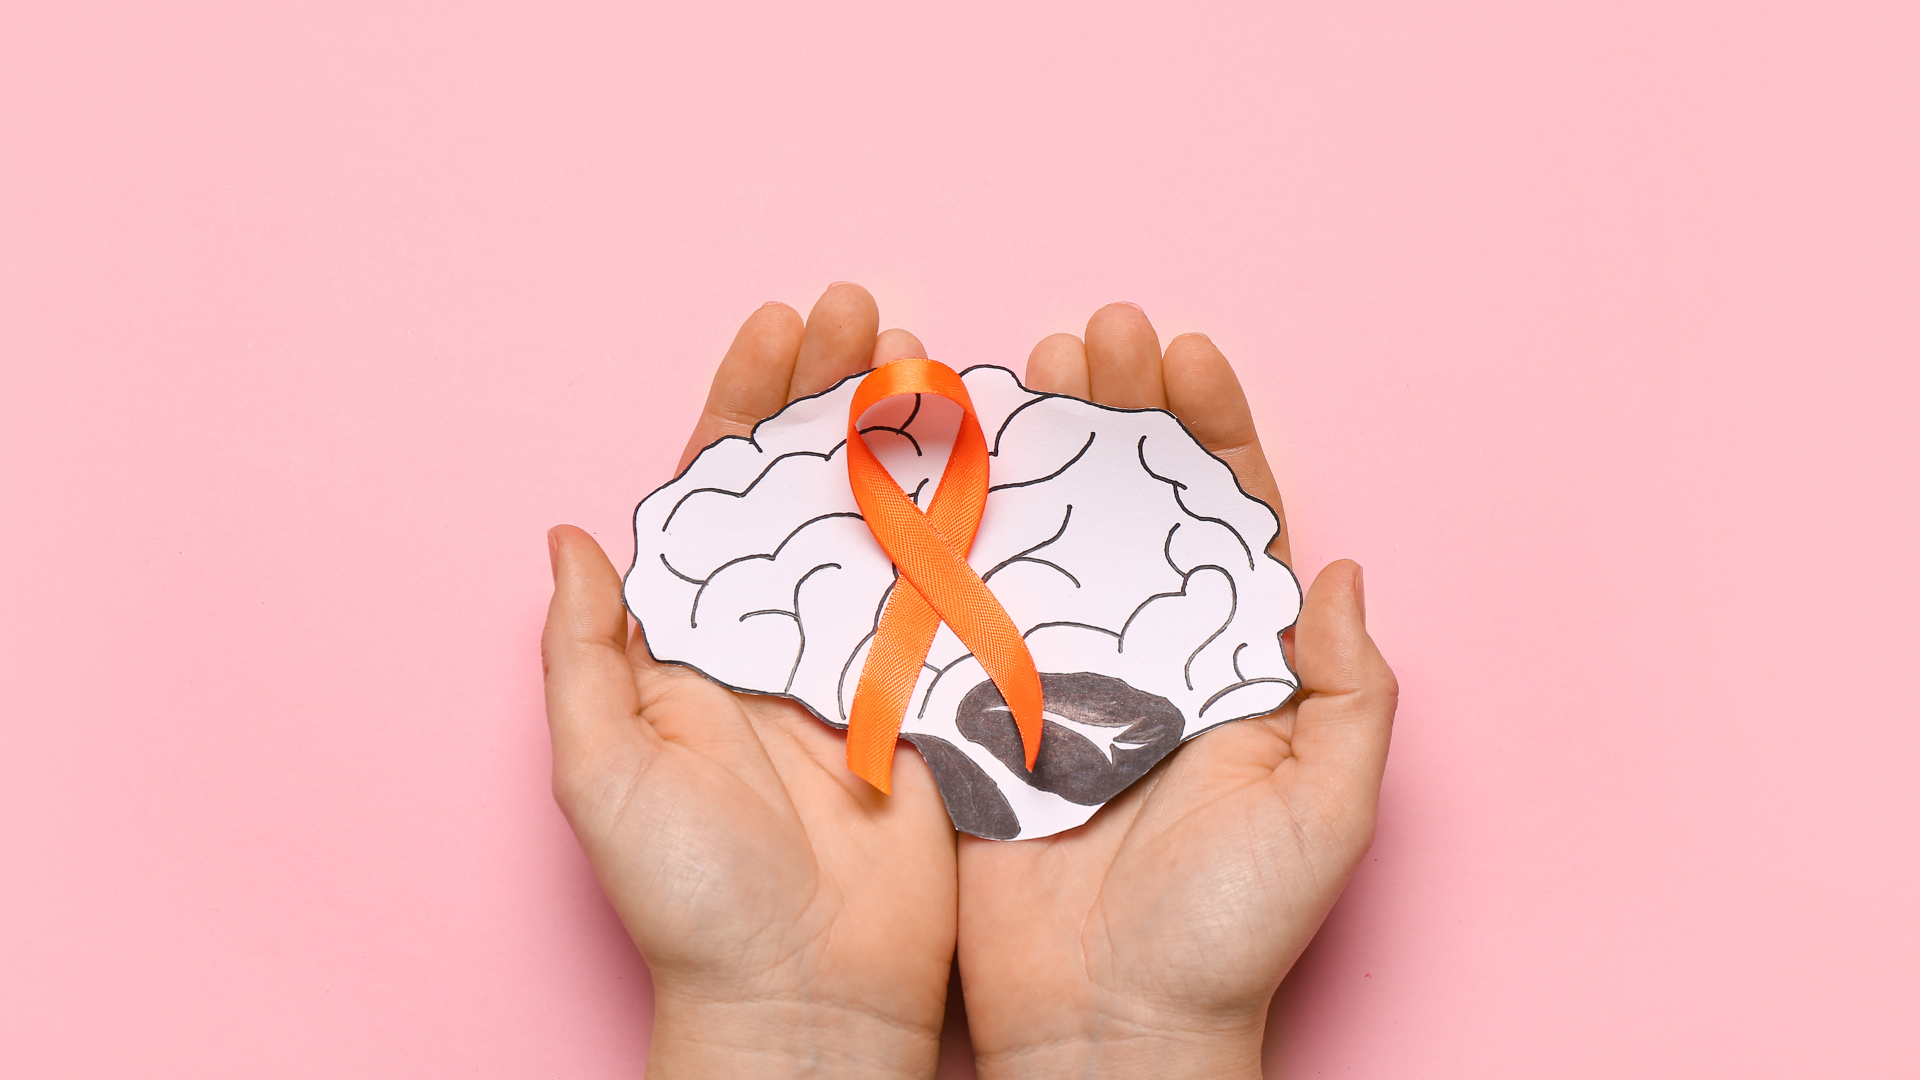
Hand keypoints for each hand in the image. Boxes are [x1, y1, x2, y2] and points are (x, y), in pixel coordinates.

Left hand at [541, 284, 957, 1078]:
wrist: (802, 997)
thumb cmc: (689, 898)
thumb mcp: (604, 770)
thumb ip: (584, 653)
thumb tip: (568, 538)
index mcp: (700, 632)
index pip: (719, 484)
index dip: (746, 398)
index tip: (781, 324)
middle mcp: (784, 628)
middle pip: (811, 478)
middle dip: (836, 387)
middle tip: (873, 311)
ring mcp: (866, 656)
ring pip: (890, 516)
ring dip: (911, 433)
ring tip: (936, 355)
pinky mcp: (938, 696)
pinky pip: (958, 590)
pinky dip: (975, 521)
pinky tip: (997, 454)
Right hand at [956, 304, 1397, 1079]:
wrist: (1111, 1024)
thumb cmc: (1229, 929)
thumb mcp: (1325, 811)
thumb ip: (1346, 695)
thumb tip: (1339, 574)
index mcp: (1229, 659)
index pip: (1226, 515)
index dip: (1209, 429)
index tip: (1185, 353)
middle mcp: (1144, 649)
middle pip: (1131, 498)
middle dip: (1118, 407)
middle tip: (1094, 332)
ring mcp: (1057, 673)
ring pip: (1047, 532)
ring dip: (1035, 447)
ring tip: (1017, 368)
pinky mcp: (979, 710)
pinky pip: (964, 604)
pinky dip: (952, 534)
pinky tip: (937, 467)